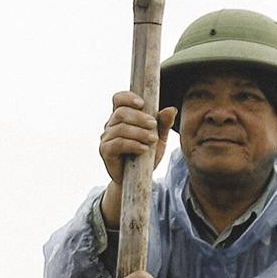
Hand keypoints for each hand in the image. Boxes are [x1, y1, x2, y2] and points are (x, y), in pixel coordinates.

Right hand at [98, 92, 176, 223]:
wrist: (137, 180)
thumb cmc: (146, 157)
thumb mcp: (158, 139)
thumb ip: (163, 124)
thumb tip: (171, 109)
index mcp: (122, 117)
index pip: (118, 99)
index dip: (128, 97)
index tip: (142, 103)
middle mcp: (111, 125)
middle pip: (120, 112)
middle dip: (139, 118)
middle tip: (154, 126)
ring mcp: (106, 138)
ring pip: (120, 128)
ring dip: (139, 132)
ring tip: (153, 140)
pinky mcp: (105, 151)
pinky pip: (118, 143)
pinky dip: (132, 144)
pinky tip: (143, 149)